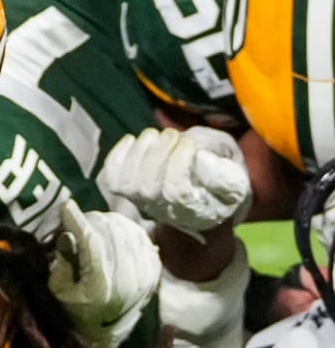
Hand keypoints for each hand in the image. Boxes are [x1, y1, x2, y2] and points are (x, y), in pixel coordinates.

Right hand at [48, 201, 161, 347]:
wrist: (104, 337)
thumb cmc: (74, 313)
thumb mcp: (58, 292)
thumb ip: (62, 263)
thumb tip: (68, 235)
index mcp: (101, 285)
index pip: (92, 241)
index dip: (77, 220)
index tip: (66, 206)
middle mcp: (127, 279)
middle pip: (110, 231)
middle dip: (91, 220)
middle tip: (77, 220)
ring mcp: (144, 275)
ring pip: (128, 231)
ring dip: (108, 222)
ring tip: (94, 226)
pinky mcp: (153, 273)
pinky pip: (143, 239)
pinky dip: (127, 230)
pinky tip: (115, 231)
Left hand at [102, 126, 250, 232]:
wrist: (201, 191)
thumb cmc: (220, 178)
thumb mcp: (236, 176)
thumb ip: (224, 173)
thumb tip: (200, 159)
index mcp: (196, 212)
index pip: (176, 192)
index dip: (180, 162)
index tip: (190, 143)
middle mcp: (165, 213)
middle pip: (148, 187)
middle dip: (159, 153)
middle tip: (174, 134)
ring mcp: (142, 204)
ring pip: (127, 182)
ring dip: (140, 151)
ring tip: (158, 135)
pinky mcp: (125, 192)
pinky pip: (111, 177)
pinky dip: (118, 155)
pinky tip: (133, 140)